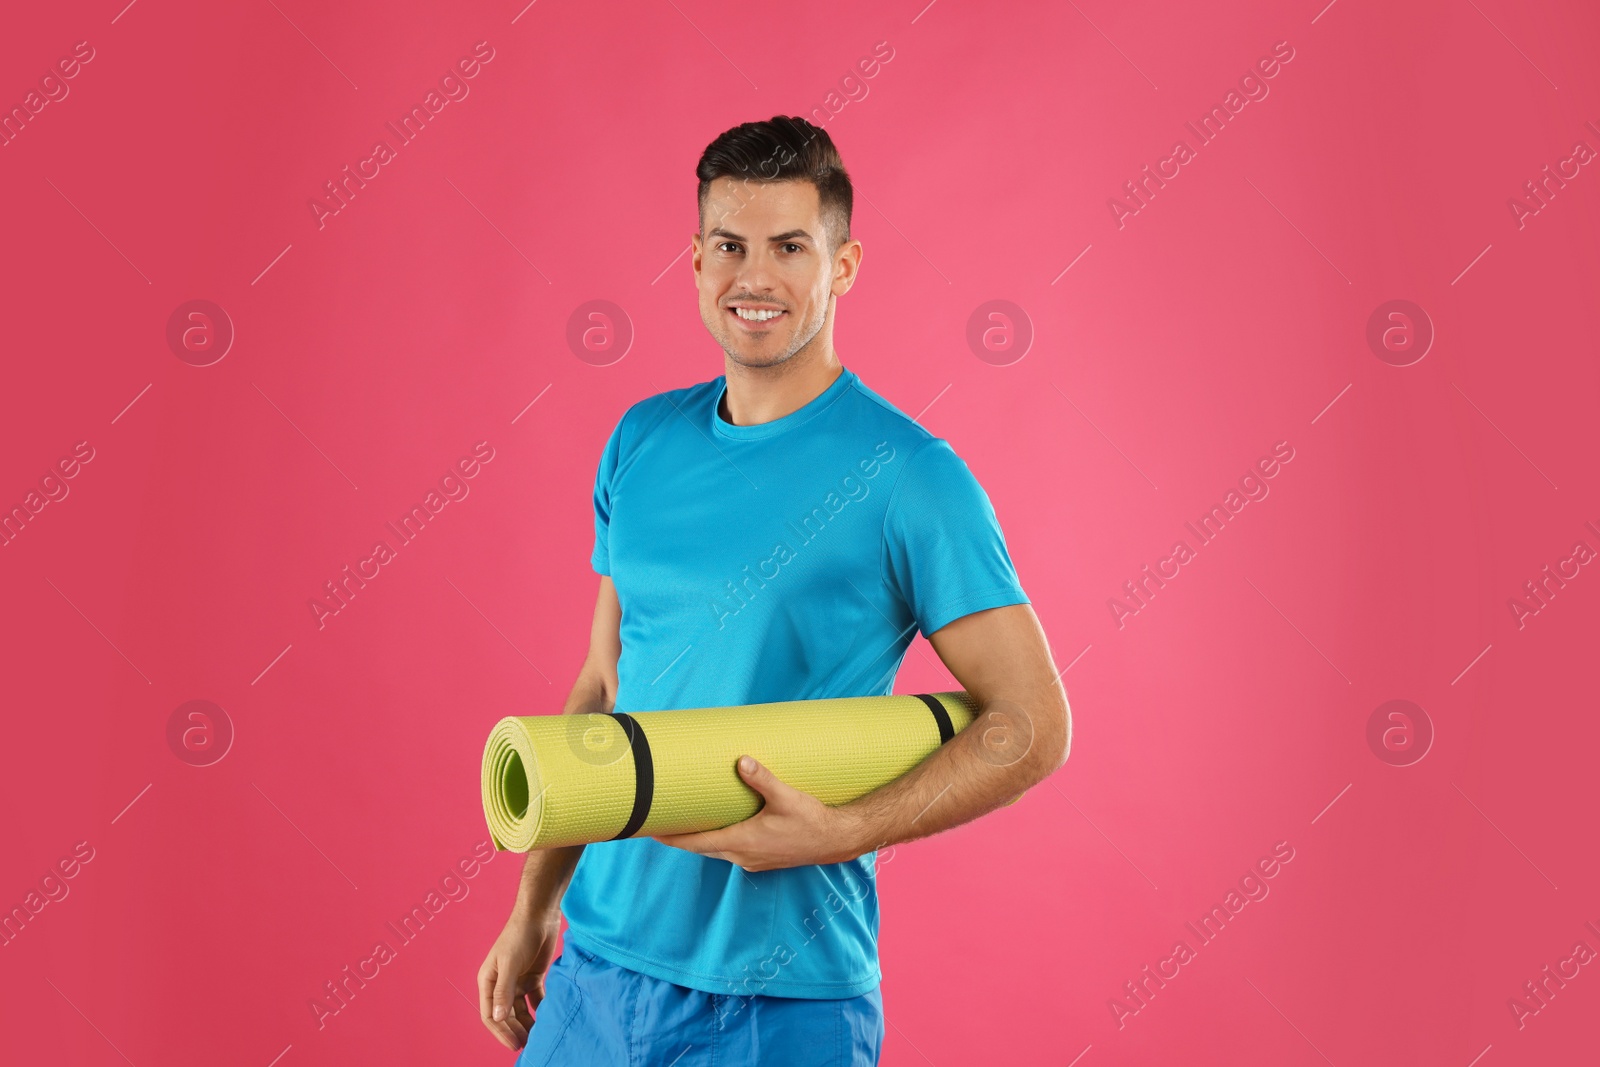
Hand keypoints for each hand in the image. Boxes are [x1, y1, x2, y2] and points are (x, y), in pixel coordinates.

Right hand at [477, 911, 560, 1049]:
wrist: (539, 914)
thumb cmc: (519, 935)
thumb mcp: (510, 964)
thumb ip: (504, 991)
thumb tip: (498, 1018)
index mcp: (488, 981)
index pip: (490, 1015)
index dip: (501, 1032)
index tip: (514, 1044)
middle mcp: (501, 984)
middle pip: (506, 1015)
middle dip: (515, 1031)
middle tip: (528, 1045)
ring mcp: (517, 981)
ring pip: (521, 1010)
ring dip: (528, 1024)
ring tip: (538, 1037)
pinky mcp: (533, 977)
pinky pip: (535, 1000)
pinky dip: (540, 1010)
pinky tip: (548, 1019)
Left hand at [653, 756, 865, 871]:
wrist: (836, 840)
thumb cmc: (812, 820)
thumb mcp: (787, 797)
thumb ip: (763, 779)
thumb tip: (742, 761)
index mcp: (742, 841)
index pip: (696, 842)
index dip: (672, 837)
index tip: (650, 829)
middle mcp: (742, 855)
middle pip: (701, 847)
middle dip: (680, 836)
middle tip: (660, 822)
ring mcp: (752, 859)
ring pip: (715, 850)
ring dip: (699, 839)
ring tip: (685, 822)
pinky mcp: (761, 858)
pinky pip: (731, 851)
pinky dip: (717, 840)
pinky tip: (720, 828)